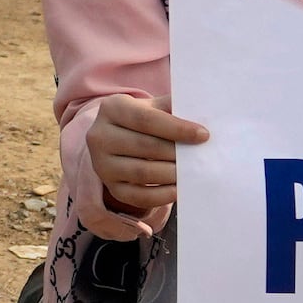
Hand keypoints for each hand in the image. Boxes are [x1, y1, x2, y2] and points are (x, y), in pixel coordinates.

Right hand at [78, 91, 204, 236]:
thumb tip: (200, 112)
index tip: (203, 135)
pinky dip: (162, 195)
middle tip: (200, 156)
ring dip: (172, 174)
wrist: (120, 140)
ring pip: (142, 172)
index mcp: (111, 109)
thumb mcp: (154, 107)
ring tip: (192, 172)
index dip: (177, 128)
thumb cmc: (145, 122)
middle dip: (177, 153)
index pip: (146, 119)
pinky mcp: (111, 187)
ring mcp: (102, 164)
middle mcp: (99, 136)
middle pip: (145, 146)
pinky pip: (139, 196)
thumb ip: (173, 106)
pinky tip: (179, 189)